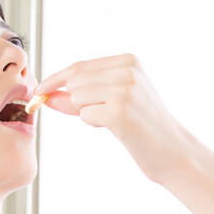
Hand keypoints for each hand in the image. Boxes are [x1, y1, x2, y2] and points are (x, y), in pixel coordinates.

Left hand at [34, 53, 192, 184]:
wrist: (174, 152)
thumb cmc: (144, 129)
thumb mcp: (115, 102)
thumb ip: (83, 94)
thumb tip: (48, 94)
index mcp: (128, 61)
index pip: (80, 66)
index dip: (56, 80)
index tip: (39, 91)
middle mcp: (127, 70)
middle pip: (75, 81)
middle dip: (75, 101)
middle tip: (100, 117)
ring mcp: (124, 89)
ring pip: (77, 97)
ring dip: (87, 113)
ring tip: (114, 121)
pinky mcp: (120, 111)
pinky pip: (85, 115)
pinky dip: (94, 124)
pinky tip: (118, 129)